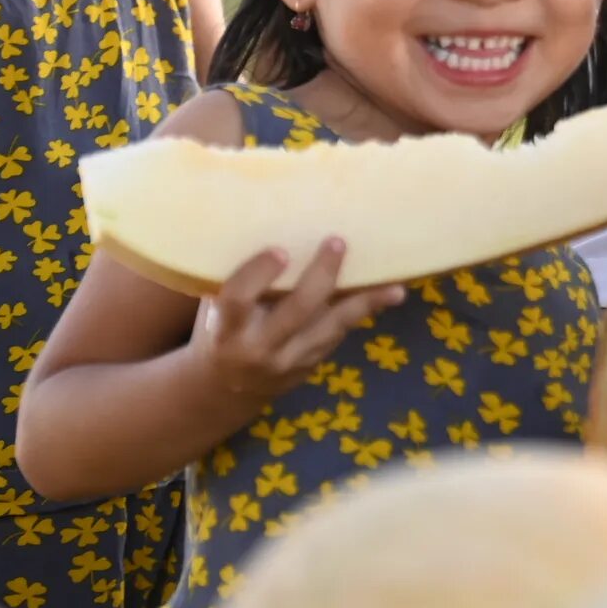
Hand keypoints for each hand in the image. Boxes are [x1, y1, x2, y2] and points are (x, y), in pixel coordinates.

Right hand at [191, 239, 405, 403]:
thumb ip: (231, 279)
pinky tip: (391, 293)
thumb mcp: (213, 310)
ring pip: (331, 328)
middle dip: (321, 277)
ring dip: (365, 302)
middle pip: (297, 311)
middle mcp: (259, 348)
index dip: (258, 275)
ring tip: (393, 284)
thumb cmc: (217, 331)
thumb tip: (257, 218)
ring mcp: (289, 361)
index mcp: (226, 330)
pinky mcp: (310, 365)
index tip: (280, 250)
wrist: (224, 389)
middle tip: (337, 242)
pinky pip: (340, 333)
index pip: (238, 301)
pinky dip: (364, 311)